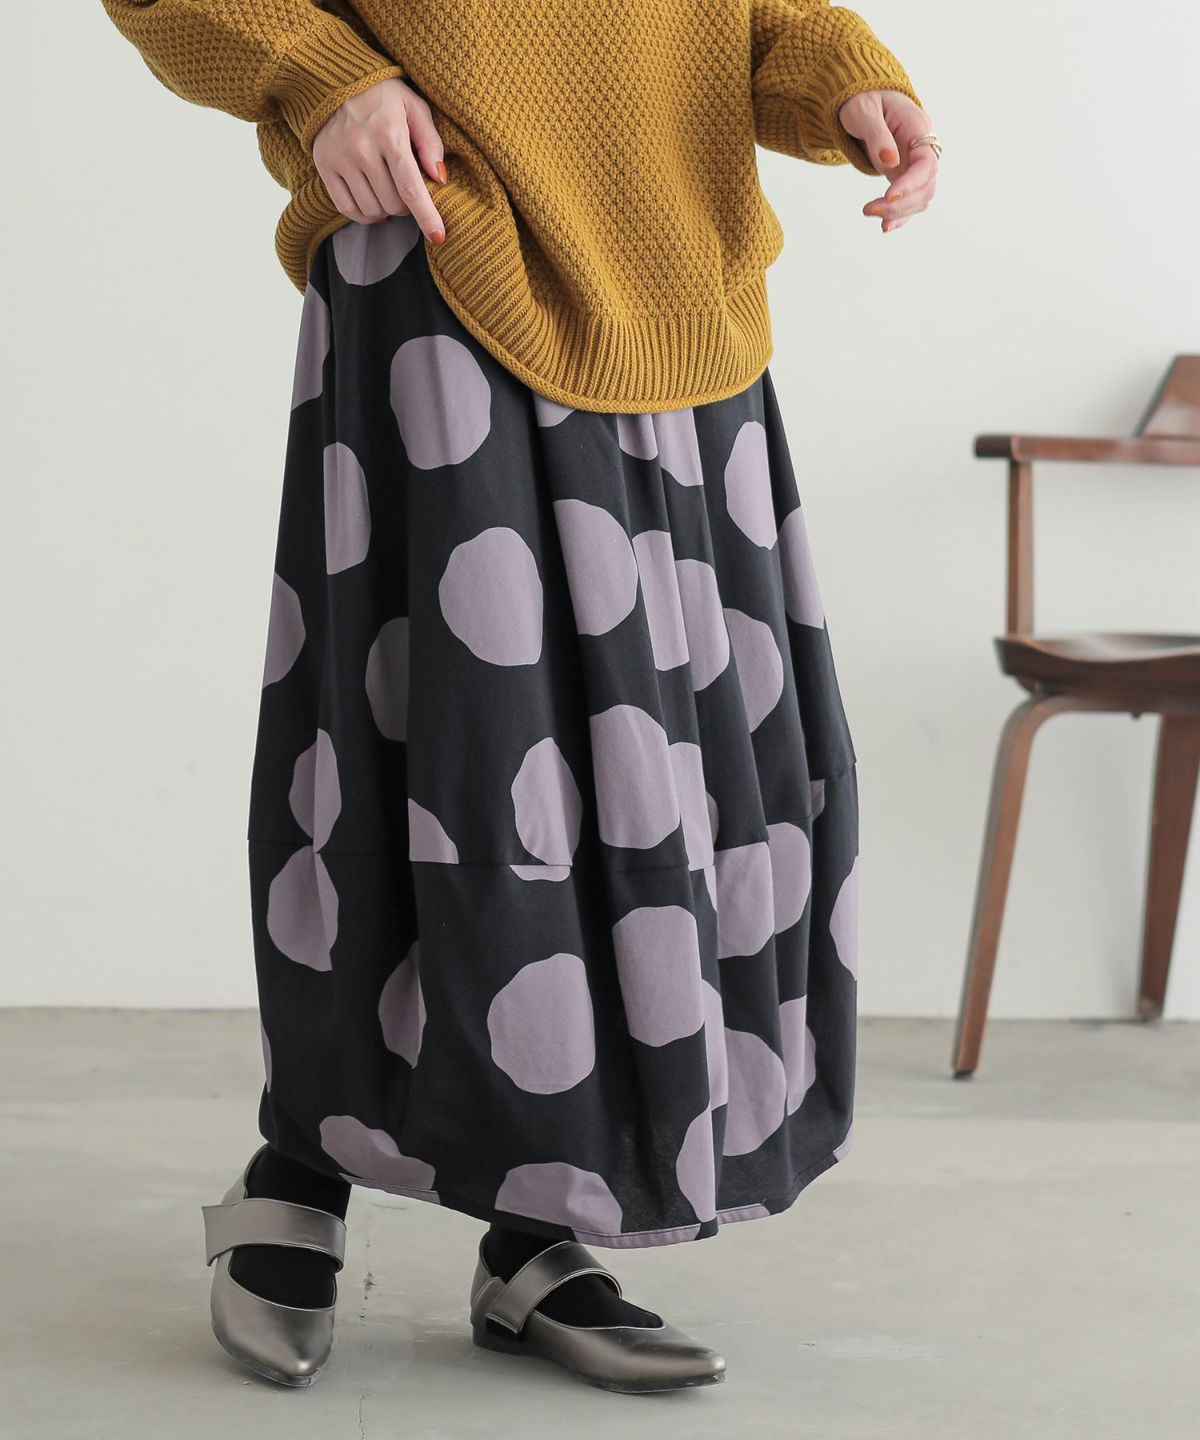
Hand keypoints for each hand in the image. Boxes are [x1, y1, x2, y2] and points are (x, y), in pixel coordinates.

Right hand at [312, 76, 447, 242]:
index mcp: (389, 134)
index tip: (438, 236)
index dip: (426, 216)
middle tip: (407, 188)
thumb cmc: (384, 95)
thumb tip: (440, 178)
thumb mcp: (414, 107)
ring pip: (372, 210)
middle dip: (407, 206)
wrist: (336, 78)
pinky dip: (365, 214)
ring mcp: (340, 158)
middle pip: (393, 205)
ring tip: (388, 190)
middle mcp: (362, 148)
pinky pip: (347, 209)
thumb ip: (430, 142)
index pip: (411, 188)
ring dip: (386, 210)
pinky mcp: (324, 165)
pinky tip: (372, 201)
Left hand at [838, 89, 938, 232]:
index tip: (888, 195)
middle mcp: (922, 147)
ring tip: (870, 213)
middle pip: (926, 185)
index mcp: (917, 127)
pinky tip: (885, 227)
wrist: (860, 99)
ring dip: (899, 212)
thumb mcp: (863, 112)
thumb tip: (890, 162)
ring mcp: (914, 162)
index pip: (926, 163)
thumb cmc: (861, 100)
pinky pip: (910, 199)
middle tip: (869, 209)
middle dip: (901, 202)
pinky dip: (900, 215)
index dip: (911, 183)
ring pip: (921, 196)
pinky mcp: (904, 174)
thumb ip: (876, 135)